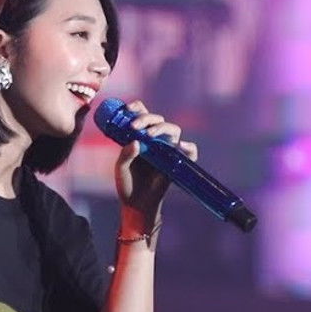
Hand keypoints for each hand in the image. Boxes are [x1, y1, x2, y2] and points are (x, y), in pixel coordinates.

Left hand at [114, 100, 198, 220]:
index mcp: (140, 137)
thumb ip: (126, 154)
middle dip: (146, 118)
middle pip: (157, 119)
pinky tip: (183, 146)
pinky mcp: (175, 162)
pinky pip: (189, 153)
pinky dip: (190, 148)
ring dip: (161, 128)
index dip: (137, 108)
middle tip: (134, 126)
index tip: (128, 108)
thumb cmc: (127, 182)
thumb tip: (136, 142)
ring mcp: (166, 150)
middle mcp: (154, 140)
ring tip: (148, 135)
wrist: (135, 203)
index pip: (142, 114)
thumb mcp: (121, 167)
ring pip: (172, 130)